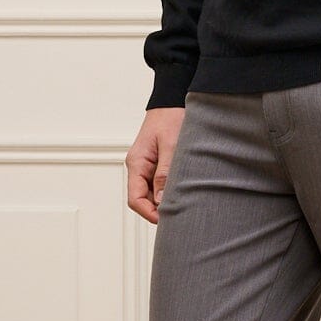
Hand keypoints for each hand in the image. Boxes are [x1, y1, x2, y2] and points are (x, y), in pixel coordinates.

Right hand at [128, 106, 183, 224]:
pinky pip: (159, 183)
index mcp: (136, 163)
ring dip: (165, 200)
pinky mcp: (156, 163)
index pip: (135, 199)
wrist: (173, 99)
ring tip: (185, 203)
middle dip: (158, 210)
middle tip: (180, 215)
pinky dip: (169, 190)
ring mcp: (147, 165)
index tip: (167, 220)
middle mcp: (138, 166)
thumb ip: (166, 173)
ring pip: (152, 193)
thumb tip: (162, 200)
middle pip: (143, 199)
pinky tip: (183, 191)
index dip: (149, 213)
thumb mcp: (171, 145)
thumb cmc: (171, 117)